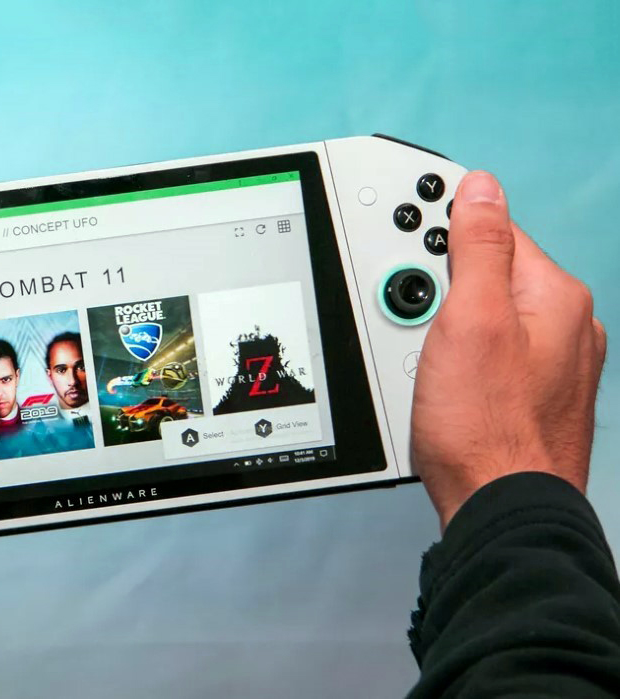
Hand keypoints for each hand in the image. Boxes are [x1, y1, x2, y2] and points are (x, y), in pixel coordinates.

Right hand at [412, 171, 606, 529]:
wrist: (499, 507)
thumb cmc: (485, 426)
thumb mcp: (471, 320)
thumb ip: (478, 247)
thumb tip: (482, 188)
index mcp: (556, 297)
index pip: (492, 231)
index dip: (440, 236)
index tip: (407, 249)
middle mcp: (565, 327)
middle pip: (485, 278)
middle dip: (439, 293)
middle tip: (414, 326)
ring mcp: (551, 365)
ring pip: (482, 320)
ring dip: (444, 330)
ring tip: (424, 365)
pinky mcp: (530, 396)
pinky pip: (484, 358)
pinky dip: (456, 363)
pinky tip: (438, 387)